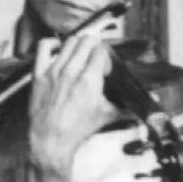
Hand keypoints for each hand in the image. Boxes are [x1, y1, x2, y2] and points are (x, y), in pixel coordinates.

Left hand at [28, 34, 118, 175]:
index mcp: (89, 80)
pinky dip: (52, 44)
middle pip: (86, 41)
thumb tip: (143, 106)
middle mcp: (72, 71)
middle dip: (95, 46)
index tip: (106, 65)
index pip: (102, 49)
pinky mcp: (39, 74)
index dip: (107, 55)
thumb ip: (126, 107)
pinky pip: (44, 48)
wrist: (51, 140)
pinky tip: (58, 49)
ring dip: (78, 44)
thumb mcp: (106, 116)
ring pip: (69, 42)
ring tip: (80, 54)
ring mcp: (54, 71)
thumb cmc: (76, 130)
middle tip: (95, 58)